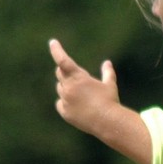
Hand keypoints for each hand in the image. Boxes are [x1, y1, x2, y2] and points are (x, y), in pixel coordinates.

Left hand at [48, 38, 152, 163]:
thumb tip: (107, 63)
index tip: (52, 42)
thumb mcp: (110, 85)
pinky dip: (65, 102)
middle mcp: (69, 88)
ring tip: (83, 96)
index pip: (63, 60)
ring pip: (60, 89)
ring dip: (67, 87)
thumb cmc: (110, 101)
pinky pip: (60, 103)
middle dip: (65, 72)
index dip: (56, 50)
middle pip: (60, 74)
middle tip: (74, 76)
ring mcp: (65, 100)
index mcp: (79, 78)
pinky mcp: (65, 112)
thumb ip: (107, 72)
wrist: (106, 122)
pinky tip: (77, 106)